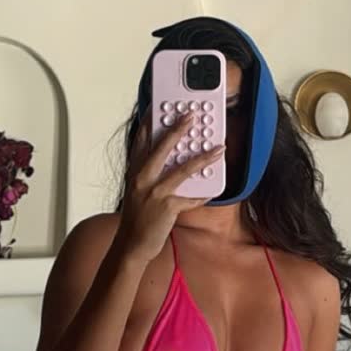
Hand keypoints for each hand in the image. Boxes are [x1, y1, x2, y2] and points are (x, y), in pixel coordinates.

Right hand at [115, 114, 224, 264]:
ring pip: (181, 169)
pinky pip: (190, 198)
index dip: (149, 121)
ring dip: (203, 158)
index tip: (157, 106)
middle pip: (160, 148)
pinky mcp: (166, 207)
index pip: (141, 140)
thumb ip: (151, 173)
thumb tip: (175, 157)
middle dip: (177, 129)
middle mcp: (142, 179)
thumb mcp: (138, 189)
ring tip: (219, 148)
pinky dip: (203, 194)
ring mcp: (154, 193)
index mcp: (134, 171)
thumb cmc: (137, 216)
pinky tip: (213, 190)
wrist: (131, 245)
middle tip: (191, 115)